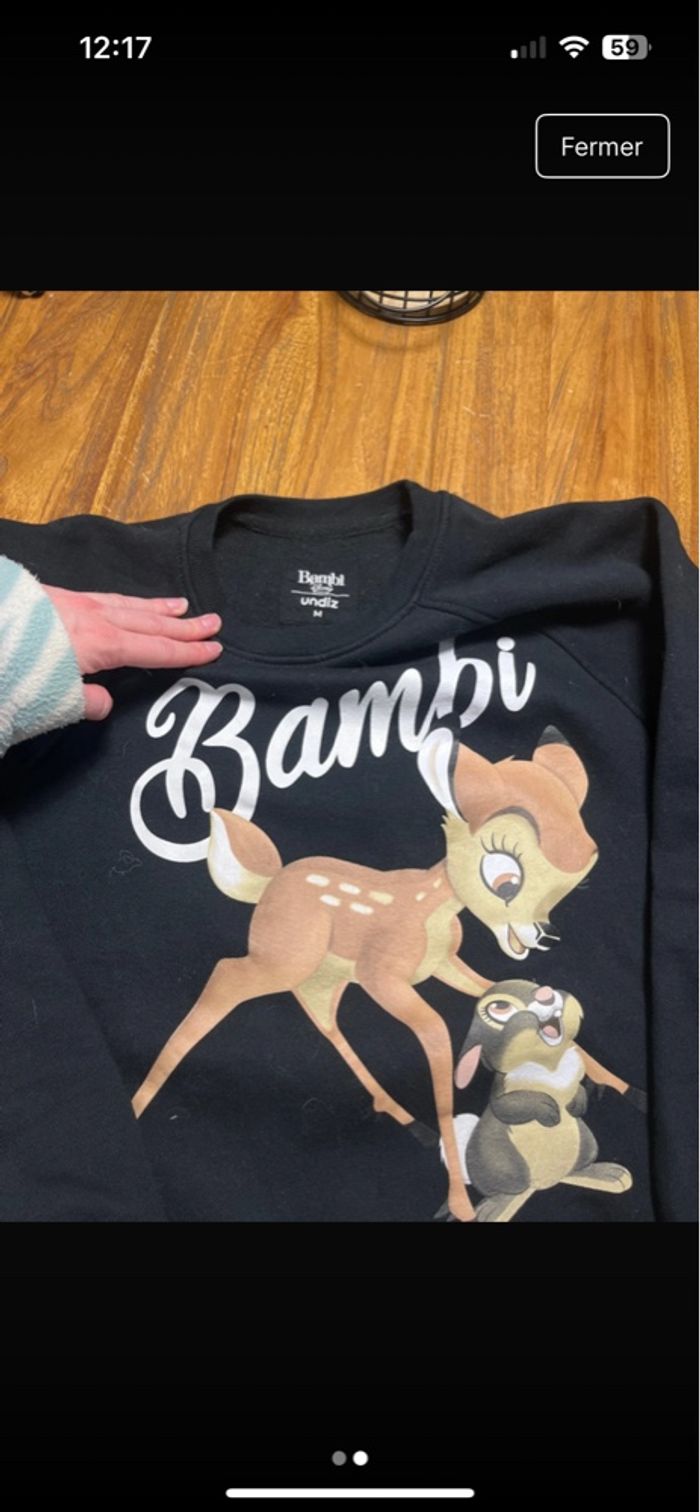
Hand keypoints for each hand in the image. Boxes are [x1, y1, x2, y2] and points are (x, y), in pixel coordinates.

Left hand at [41, 587, 222, 720]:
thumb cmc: (15, 672)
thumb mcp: (51, 699)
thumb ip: (83, 702)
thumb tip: (105, 703)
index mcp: (99, 645)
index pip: (153, 650)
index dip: (185, 652)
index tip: (213, 649)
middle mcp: (93, 619)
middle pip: (148, 622)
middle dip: (183, 625)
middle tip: (214, 622)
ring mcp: (73, 603)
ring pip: (126, 604)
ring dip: (157, 607)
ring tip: (182, 605)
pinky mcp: (54, 596)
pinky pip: (104, 597)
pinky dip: (126, 600)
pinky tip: (125, 602)